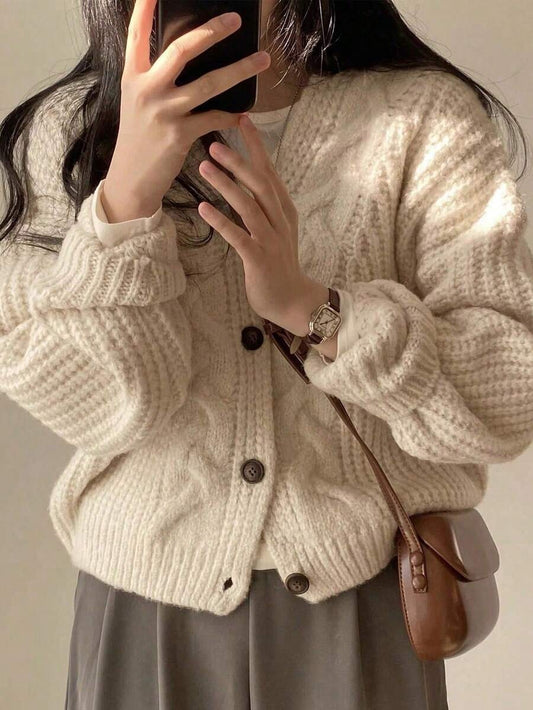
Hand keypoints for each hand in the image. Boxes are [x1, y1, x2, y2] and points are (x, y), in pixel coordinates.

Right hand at [103, 0, 270, 220]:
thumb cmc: (139, 139)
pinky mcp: (179, 134)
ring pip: (209, 83)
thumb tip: (186, 57)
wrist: (131, 179)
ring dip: (240, 70)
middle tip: (236, 19)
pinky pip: (214, 118)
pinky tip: (242, 115)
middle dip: (211, 31)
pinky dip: (231, 116)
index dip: (145, 10)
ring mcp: (163, 111)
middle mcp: (146, 89)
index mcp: (133, 77)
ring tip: (262, 60)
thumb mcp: (137, 102)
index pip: (136, 35)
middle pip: (182, 49)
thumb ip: (154, 78)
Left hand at [196, 113, 312, 326]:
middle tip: (214, 142)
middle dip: (238, 161)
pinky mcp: (259, 259)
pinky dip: (222, 221)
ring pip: (249, 205)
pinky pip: (239, 236)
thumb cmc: (280, 264)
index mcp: (284, 210)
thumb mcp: (277, 229)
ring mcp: (271, 239)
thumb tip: (248, 179)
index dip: (256, 146)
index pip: (269, 172)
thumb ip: (265, 205)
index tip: (243, 120)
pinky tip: (204, 208)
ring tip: (205, 167)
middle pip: (260, 184)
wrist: (293, 300)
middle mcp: (279, 220)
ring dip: (226, 185)